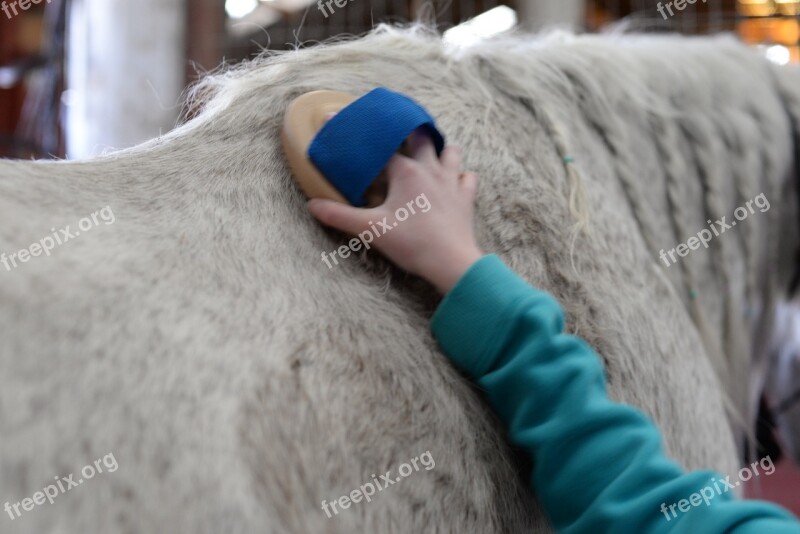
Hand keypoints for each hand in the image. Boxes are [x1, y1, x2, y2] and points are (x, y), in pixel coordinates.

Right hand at [307, 128, 483, 293]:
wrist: (451, 262)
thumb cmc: (412, 243)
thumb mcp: (370, 229)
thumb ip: (339, 216)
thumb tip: (312, 206)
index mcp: (406, 172)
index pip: (381, 146)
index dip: (362, 135)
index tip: (345, 122)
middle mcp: (431, 169)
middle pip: (421, 137)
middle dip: (408, 131)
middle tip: (397, 131)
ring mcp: (452, 182)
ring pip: (450, 151)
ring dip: (439, 149)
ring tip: (428, 154)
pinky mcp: (466, 198)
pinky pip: (468, 177)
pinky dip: (461, 175)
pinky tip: (454, 180)